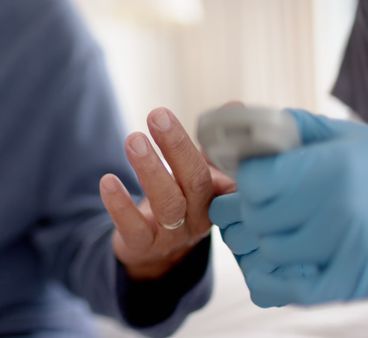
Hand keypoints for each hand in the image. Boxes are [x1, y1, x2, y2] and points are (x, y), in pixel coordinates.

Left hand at [100, 107, 234, 279]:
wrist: (155, 252)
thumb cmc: (181, 201)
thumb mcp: (199, 173)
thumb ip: (214, 143)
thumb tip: (235, 105)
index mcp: (220, 197)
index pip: (231, 173)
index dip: (227, 150)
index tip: (218, 121)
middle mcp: (201, 217)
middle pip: (196, 182)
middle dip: (177, 146)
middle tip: (158, 115)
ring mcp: (173, 235)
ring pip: (168, 204)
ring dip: (150, 169)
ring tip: (133, 139)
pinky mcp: (144, 246)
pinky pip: (134, 227)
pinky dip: (120, 204)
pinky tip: (108, 180)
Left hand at [211, 108, 367, 306]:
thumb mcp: (340, 136)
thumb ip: (289, 127)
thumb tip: (237, 120)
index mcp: (332, 169)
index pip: (253, 181)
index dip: (250, 179)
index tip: (260, 178)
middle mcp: (337, 211)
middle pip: (254, 217)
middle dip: (253, 208)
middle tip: (268, 203)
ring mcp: (342, 252)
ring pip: (264, 252)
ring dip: (262, 241)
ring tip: (279, 227)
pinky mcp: (343, 284)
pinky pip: (280, 290)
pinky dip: (266, 280)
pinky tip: (267, 265)